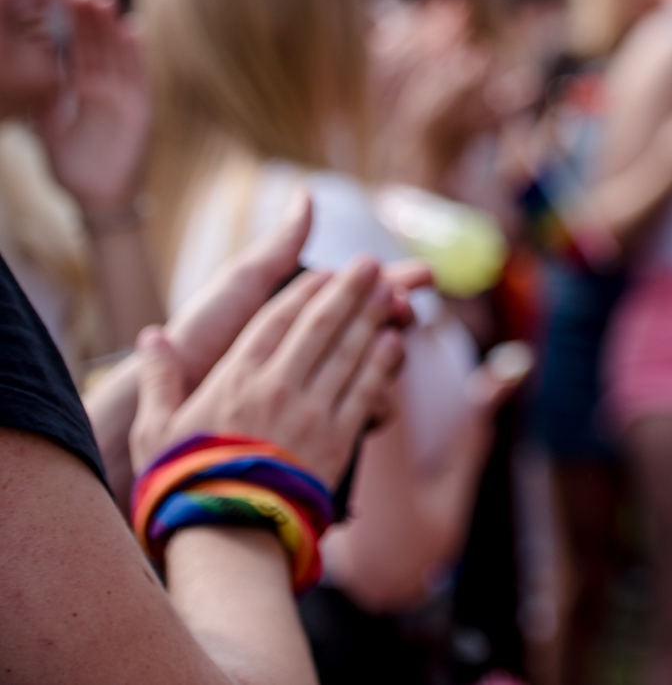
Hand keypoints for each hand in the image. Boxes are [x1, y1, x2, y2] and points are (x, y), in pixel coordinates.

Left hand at [38, 0, 148, 213]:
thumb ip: (43, 103)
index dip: (70, 25)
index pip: (77, 50)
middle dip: (89, 16)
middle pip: (98, 44)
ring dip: (112, 26)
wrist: (96, 199)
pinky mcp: (141, 108)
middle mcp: (106, 88)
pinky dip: (137, 53)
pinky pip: (140, 76)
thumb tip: (27, 77)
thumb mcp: (48, 130)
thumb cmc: (74, 168)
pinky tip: (132, 28)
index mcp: (84, 90)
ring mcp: (125, 96)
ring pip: (119, 53)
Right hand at [132, 258, 405, 484]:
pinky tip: (393, 344)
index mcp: (235, 378)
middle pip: (321, 326)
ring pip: (349, 352)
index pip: (276, 320)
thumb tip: (150, 337)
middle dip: (348, 291)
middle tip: (369, 265)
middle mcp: (278, 386)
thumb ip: (159, 379)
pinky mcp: (339, 439)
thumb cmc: (184, 483)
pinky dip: (381, 364)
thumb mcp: (156, 430)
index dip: (304, 292)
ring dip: (370, 319)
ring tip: (389, 293)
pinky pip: (366, 391)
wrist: (227, 535)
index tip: (323, 273)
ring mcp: (312, 411)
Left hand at [162, 193, 419, 390]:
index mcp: (301, 315)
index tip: (422, 273)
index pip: (359, 294)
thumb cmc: (200, 336)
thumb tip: (307, 194)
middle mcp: (314, 349)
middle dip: (400, 309)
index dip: (393, 280)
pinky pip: (361, 412)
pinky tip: (380, 385)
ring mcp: (318, 387)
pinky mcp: (316, 425)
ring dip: (393, 349)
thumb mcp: (240, 286)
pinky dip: (378, 397)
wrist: (171, 396)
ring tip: (396, 333)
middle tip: (410, 298)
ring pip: (375, 367)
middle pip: (375, 326)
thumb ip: (279, 249)